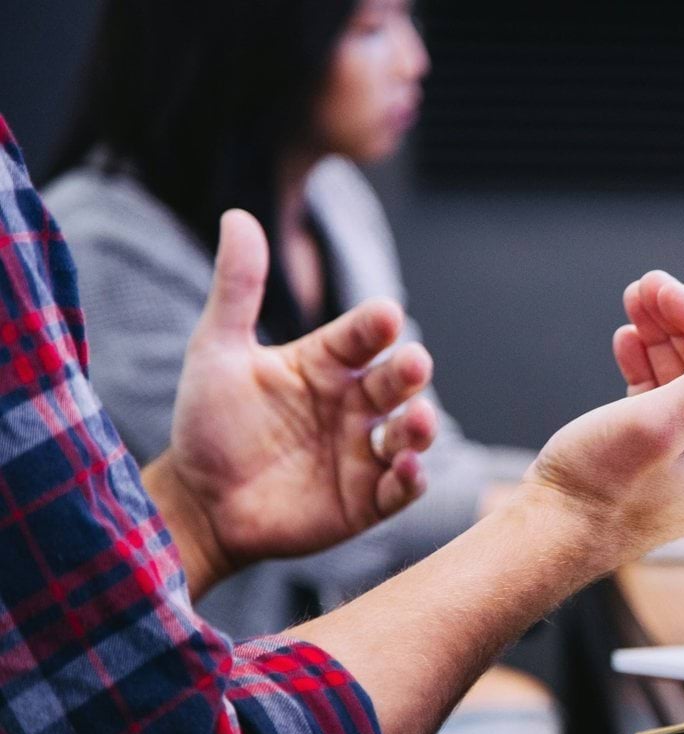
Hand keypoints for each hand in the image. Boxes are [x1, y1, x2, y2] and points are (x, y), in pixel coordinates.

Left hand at [150, 210, 438, 585]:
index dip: (375, 325)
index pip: (362, 335)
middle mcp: (354, 404)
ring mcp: (363, 452)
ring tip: (418, 421)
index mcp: (327, 364)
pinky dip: (411, 479)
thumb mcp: (216, 351)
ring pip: (409, 432)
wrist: (197, 504)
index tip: (384, 315)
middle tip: (412, 363)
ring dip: (421, 426)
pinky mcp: (366, 500)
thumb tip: (237, 215)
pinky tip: (406, 468)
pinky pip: (400, 488)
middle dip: (409, 372)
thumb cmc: (209, 424)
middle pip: (396, 381)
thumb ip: (237, 288)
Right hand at [519, 271, 683, 571]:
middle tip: (644, 287)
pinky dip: (647, 366)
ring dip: (661, 337)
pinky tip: (628, 342)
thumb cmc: (600, 490)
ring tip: (633, 304)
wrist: (549, 537)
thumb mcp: (661, 423)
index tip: (663, 288)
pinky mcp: (659, 458)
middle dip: (680, 322)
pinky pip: (664, 399)